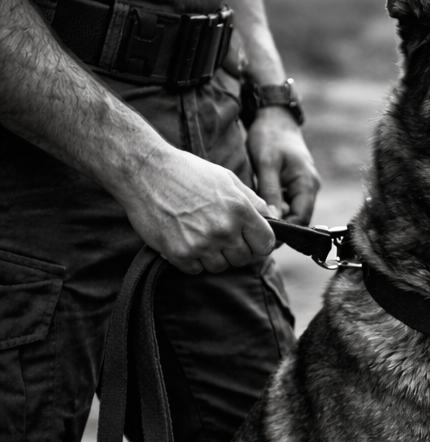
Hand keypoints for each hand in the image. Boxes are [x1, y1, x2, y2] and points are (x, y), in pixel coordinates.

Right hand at [117, 144, 275, 274]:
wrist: (145, 172)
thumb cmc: (187, 172)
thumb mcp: (226, 178)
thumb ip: (252, 201)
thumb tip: (271, 217)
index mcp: (240, 210)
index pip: (266, 244)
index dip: (259, 243)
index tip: (250, 239)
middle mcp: (223, 230)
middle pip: (243, 259)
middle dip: (235, 249)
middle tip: (219, 233)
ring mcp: (201, 245)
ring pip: (220, 267)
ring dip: (213, 255)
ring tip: (199, 233)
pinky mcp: (179, 254)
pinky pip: (196, 270)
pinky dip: (192, 259)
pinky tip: (184, 238)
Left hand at [246, 106, 320, 224]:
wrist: (275, 118)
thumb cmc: (270, 136)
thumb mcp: (266, 163)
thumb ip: (269, 192)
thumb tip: (272, 220)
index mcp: (307, 184)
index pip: (300, 219)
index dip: (285, 232)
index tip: (263, 236)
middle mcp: (309, 188)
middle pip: (297, 219)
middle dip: (280, 228)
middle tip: (255, 233)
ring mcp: (303, 187)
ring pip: (292, 212)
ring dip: (277, 219)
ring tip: (256, 222)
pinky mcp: (294, 184)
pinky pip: (287, 204)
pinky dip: (276, 209)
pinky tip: (260, 209)